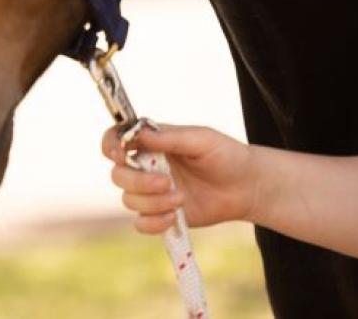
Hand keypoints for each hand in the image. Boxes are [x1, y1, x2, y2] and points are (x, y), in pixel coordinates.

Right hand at [101, 123, 255, 233]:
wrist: (247, 187)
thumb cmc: (224, 155)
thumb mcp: (200, 139)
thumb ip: (169, 137)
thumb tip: (138, 134)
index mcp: (150, 143)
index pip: (115, 140)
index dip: (110, 146)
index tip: (121, 154)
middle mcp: (145, 167)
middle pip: (118, 175)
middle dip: (138, 182)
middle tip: (167, 182)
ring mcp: (152, 193)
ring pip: (129, 200)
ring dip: (152, 202)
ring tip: (181, 199)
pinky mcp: (162, 215)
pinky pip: (141, 224)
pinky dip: (153, 223)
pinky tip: (174, 217)